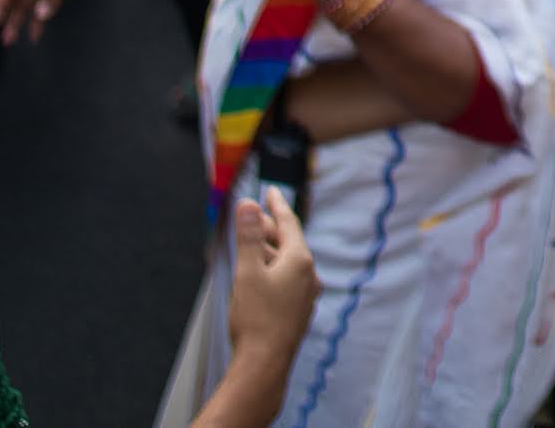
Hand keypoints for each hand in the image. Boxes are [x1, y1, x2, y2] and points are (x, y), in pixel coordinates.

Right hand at [226, 188, 316, 368]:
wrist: (264, 364)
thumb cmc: (256, 319)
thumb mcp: (247, 271)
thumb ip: (248, 236)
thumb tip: (249, 204)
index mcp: (299, 261)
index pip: (288, 223)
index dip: (277, 205)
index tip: (271, 190)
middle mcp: (308, 276)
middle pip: (288, 242)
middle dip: (269, 228)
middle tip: (253, 215)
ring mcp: (305, 295)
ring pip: (286, 263)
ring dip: (268, 251)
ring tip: (251, 244)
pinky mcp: (297, 312)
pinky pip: (287, 281)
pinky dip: (272, 270)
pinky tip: (260, 276)